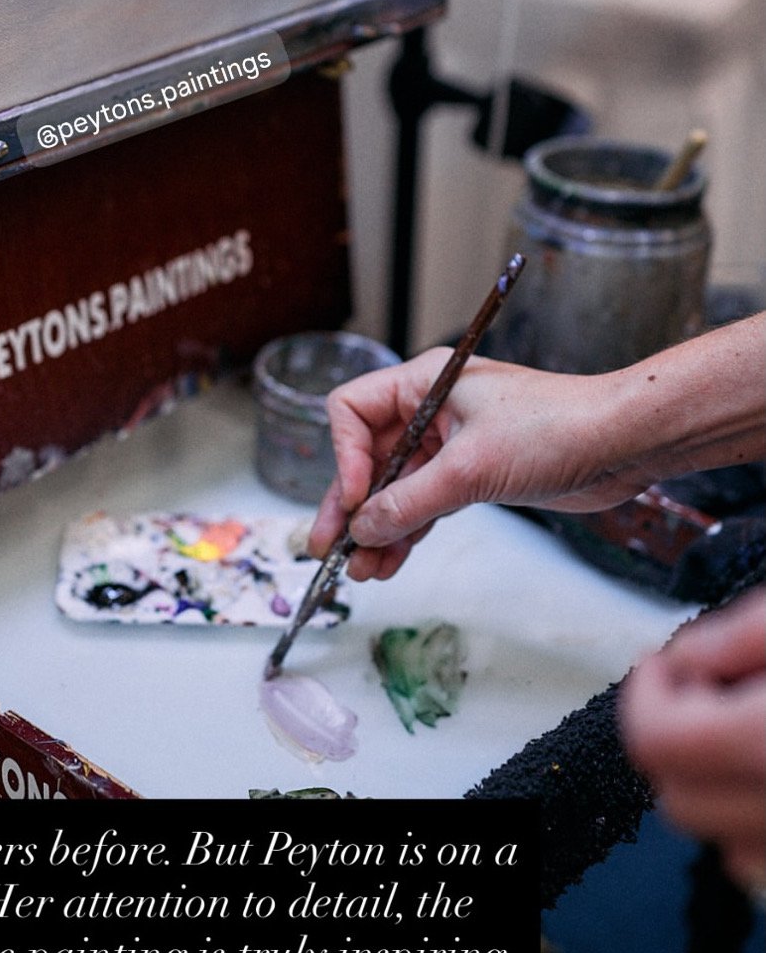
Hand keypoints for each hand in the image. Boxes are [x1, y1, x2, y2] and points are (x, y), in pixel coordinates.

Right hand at [308, 350, 632, 582]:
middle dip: (350, 504)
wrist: (623, 443)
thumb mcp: (471, 469)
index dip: (344, 456)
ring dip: (378, 527)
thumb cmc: (558, 427)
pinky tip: (391, 560)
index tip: (356, 500)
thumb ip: (410, 502)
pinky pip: (425, 503)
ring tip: (360, 569)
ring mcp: (452, 443)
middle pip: (368, 457)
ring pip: (396, 487)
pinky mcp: (474, 473)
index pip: (353, 411)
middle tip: (328, 546)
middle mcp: (431, 410)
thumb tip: (364, 528)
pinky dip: (408, 530)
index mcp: (424, 383)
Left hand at [621, 590, 765, 893]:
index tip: (661, 664)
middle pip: (679, 801)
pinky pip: (765, 865)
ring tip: (752, 728)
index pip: (661, 744)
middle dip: (676, 741)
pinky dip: (756, 824)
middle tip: (711, 692)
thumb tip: (682, 659)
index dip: (646, 695)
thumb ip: (741, 634)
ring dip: (716, 790)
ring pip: (722, 845)